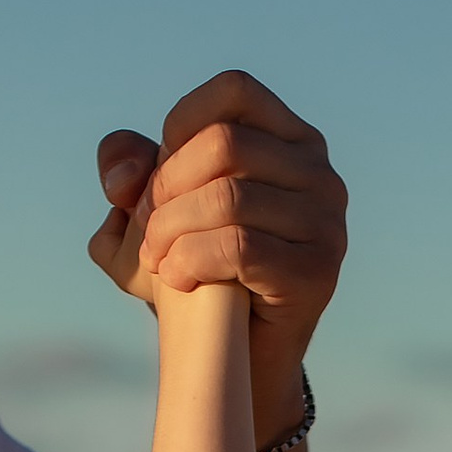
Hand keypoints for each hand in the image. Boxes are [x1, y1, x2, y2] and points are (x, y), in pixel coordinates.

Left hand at [90, 69, 345, 437]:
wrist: (239, 360)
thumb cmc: (199, 271)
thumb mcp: (153, 212)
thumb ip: (129, 168)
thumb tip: (124, 176)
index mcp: (292, 142)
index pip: (235, 91)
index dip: (182, 123)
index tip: (161, 175)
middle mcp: (321, 174)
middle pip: (224, 143)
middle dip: (168, 187)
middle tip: (149, 232)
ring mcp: (327, 224)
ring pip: (229, 198)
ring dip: (171, 231)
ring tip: (158, 260)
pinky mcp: (317, 273)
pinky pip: (239, 247)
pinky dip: (192, 261)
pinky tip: (179, 281)